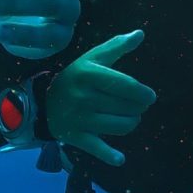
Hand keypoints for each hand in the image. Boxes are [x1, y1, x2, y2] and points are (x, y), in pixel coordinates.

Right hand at [45, 28, 155, 167]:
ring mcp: (79, 118)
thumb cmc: (76, 77)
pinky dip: (110, 156)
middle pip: (127, 107)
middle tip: (136, 106)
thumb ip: (117, 46)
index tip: (149, 96)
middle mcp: (83, 96)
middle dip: (138, 108)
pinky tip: (120, 159)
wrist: (43, 102)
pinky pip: (98, 149)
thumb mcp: (93, 58)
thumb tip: (140, 33)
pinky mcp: (76, 137)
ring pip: (120, 126)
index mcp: (88, 74)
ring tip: (130, 118)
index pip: (126, 85)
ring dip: (131, 123)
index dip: (143, 93)